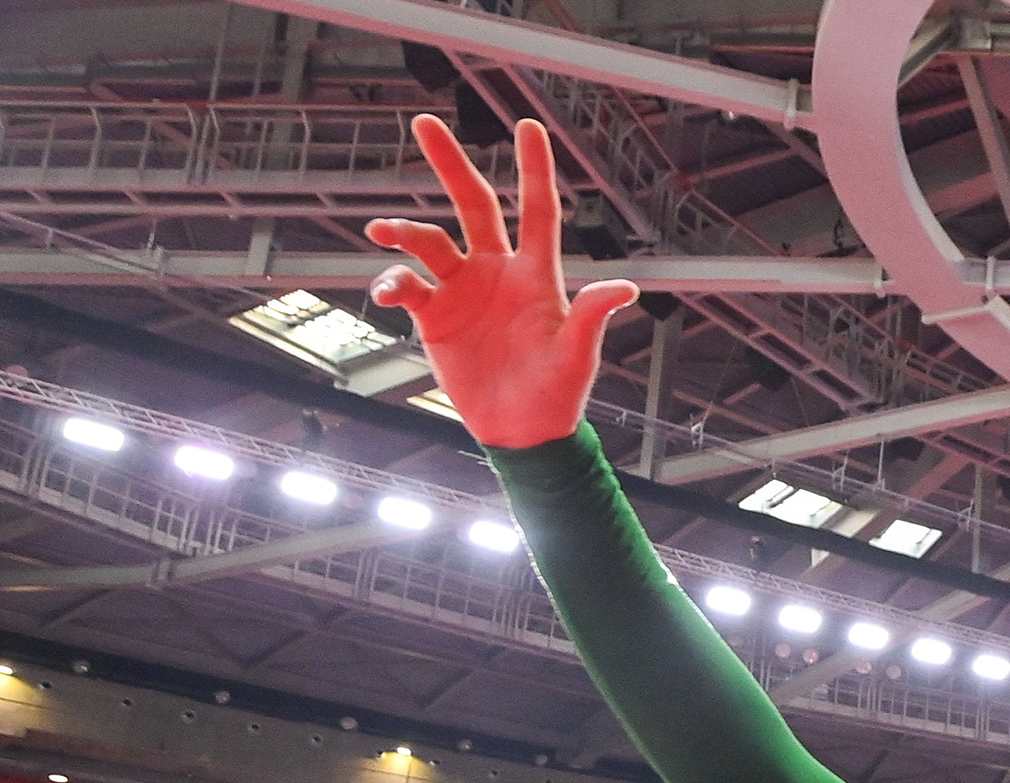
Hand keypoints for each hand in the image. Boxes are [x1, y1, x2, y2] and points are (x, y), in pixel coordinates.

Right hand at [366, 116, 638, 448]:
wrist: (521, 433)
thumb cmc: (558, 395)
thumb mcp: (578, 356)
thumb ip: (592, 317)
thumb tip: (627, 288)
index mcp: (535, 275)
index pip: (537, 210)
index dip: (534, 169)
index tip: (527, 126)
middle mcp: (496, 272)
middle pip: (472, 204)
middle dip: (450, 164)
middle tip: (425, 122)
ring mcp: (463, 291)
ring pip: (429, 241)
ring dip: (404, 230)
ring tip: (382, 228)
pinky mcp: (435, 317)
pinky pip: (406, 286)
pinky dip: (392, 282)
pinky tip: (386, 290)